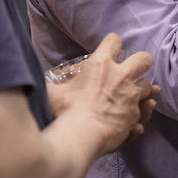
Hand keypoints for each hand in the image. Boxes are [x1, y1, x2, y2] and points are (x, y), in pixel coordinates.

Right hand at [51, 34, 155, 154]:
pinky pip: (144, 111)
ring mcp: (131, 95)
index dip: (113, 44)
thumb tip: (29, 80)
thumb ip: (46, 84)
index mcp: (100, 64)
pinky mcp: (135, 114)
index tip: (109, 51)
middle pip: (143, 58)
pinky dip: (142, 113)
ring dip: (142, 90)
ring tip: (132, 97)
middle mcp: (120, 76)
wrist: (80, 136)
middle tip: (131, 72)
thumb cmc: (64, 111)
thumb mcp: (51, 93)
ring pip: (148, 85)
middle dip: (140, 63)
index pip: (113, 41)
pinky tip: (137, 119)